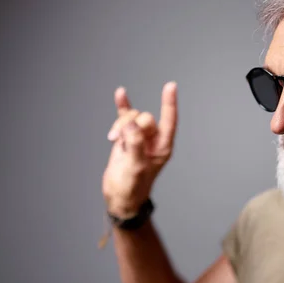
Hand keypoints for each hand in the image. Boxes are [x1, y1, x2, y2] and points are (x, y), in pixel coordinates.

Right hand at [102, 82, 177, 216]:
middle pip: (144, 117)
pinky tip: (120, 93)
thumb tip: (130, 123)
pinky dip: (122, 106)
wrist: (119, 197)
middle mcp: (153, 140)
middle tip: (119, 139)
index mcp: (162, 147)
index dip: (169, 103)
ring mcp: (139, 137)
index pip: (169, 120)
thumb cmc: (132, 187)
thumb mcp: (136, 167)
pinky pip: (124, 117)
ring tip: (113, 140)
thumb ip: (135, 144)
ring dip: (120, 124)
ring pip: (132, 117)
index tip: (170, 85)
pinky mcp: (126, 137)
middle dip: (130, 123)